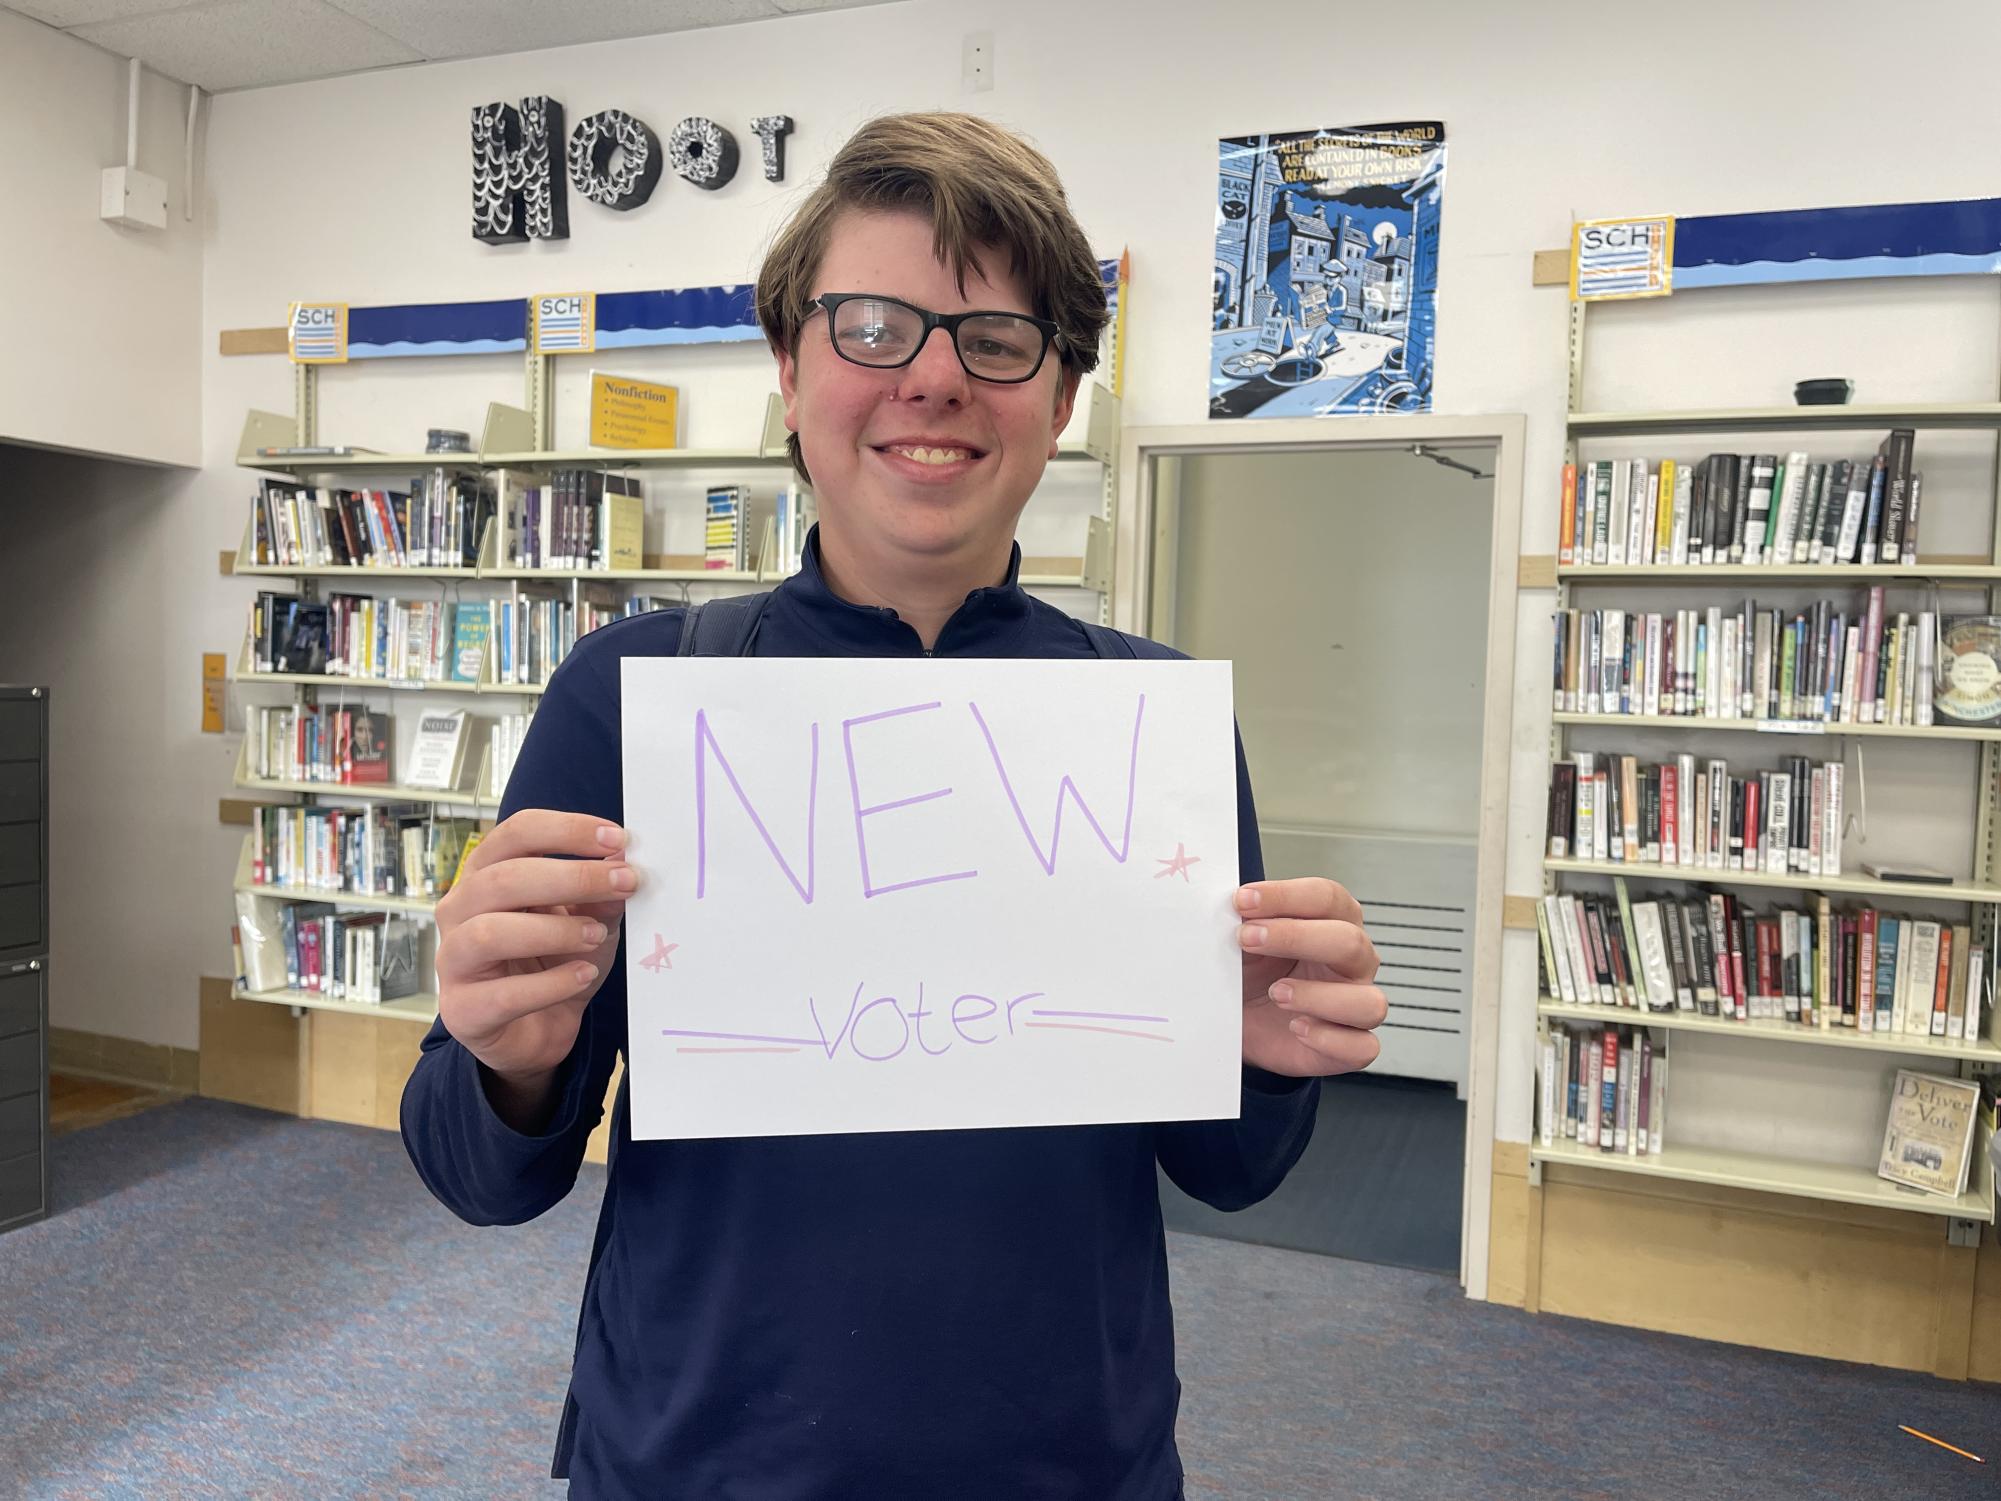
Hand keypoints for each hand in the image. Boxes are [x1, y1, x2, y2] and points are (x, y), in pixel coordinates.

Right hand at [434, 810, 635, 1087]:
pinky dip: (550, 984)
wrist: (537, 1030)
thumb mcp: (589, 920)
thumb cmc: (555, 962)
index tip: (616, 839)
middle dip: (571, 877)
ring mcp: (454, 961)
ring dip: (554, 931)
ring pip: (489, 932)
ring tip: (598, 935)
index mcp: (487, 874)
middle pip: (502, 879)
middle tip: (624, 883)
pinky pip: (503, 994)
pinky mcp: (463, 1011)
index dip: (566, 830)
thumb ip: (601, 895)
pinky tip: (582, 976)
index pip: (516, 834)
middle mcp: (460, 910)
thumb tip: (621, 868)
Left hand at [1237, 878, 1383, 1076]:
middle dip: (1294, 936)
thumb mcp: (1243, 941)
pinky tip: (1296, 1027)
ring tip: (1277, 993)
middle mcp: (1354, 962)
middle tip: (1246, 938)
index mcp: (1334, 922)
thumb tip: (1232, 902)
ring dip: (1319, 996)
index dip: (1285, 896)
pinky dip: (1329, 1039)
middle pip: (1350, 942)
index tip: (1242, 900)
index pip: (1327, 897)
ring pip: (1369, 1002)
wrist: (1240, 1021)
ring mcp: (1357, 1005)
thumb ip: (1245, 919)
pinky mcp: (1349, 1046)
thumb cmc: (1252, 972)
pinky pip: (1362, 1048)